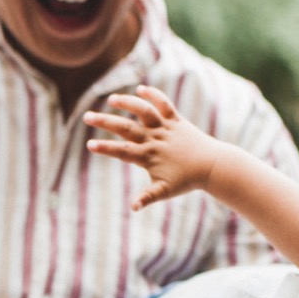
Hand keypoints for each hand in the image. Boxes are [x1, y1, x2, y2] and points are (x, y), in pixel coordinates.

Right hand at [84, 85, 216, 210]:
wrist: (212, 166)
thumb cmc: (186, 181)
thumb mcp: (165, 191)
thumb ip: (147, 197)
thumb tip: (132, 208)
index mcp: (149, 156)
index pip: (122, 151)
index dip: (105, 148)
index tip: (89, 145)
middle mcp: (155, 139)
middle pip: (126, 128)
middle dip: (105, 122)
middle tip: (86, 116)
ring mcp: (165, 128)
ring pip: (144, 112)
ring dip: (128, 103)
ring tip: (111, 99)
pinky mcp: (176, 120)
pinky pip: (164, 105)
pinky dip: (154, 95)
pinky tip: (140, 89)